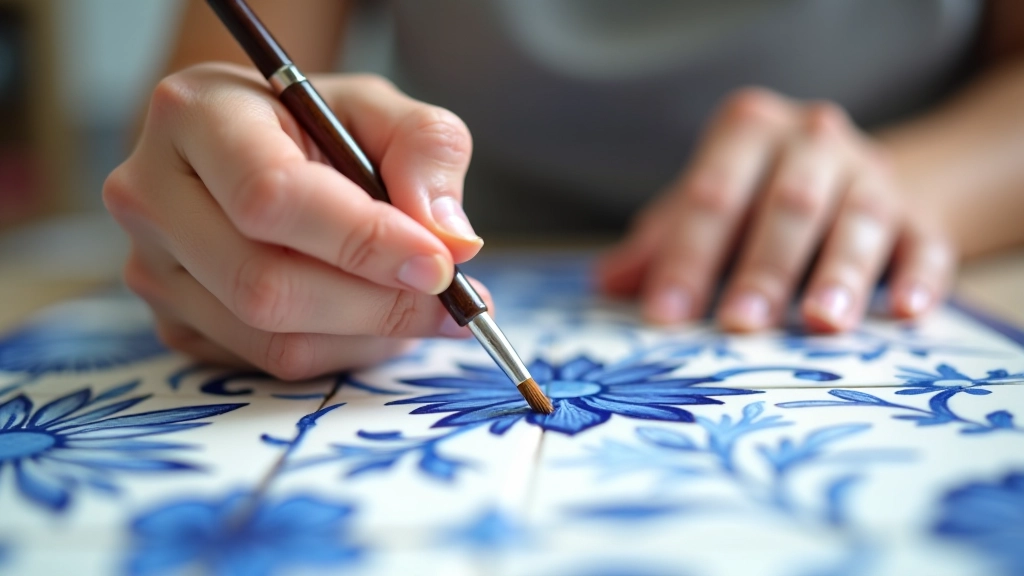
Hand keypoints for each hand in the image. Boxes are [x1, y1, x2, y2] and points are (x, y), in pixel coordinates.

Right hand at [105, 63, 486, 378]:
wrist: (259, 148)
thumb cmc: (320, 124)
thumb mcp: (384, 109)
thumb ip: (427, 152)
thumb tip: (452, 243)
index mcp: (193, 114)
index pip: (271, 196)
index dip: (363, 239)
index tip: (439, 263)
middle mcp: (150, 194)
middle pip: (264, 284)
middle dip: (377, 303)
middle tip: (450, 298)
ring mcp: (152, 268)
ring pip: (272, 340)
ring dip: (367, 333)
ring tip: (415, 300)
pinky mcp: (174, 323)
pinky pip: (270, 365)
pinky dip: (341, 350)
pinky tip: (367, 312)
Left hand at [598, 88, 954, 331]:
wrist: (849, 179)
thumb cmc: (754, 199)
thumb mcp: (703, 208)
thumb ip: (660, 243)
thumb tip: (607, 283)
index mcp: (750, 130)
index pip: (712, 193)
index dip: (686, 254)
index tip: (665, 314)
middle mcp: (815, 141)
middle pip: (788, 203)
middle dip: (762, 266)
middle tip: (739, 323)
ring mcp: (874, 176)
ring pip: (858, 221)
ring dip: (839, 274)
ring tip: (821, 323)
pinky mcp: (921, 216)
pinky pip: (926, 244)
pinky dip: (920, 278)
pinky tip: (907, 312)